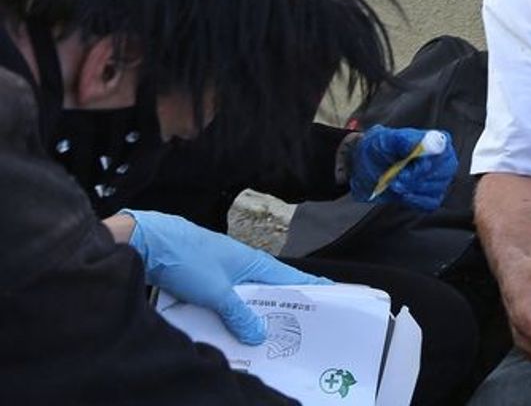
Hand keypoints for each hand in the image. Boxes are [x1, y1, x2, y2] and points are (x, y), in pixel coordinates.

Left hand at [122, 210, 329, 344]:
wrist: (151, 242)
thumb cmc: (187, 257)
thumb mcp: (217, 292)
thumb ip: (239, 314)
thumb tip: (258, 334)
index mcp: (254, 263)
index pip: (290, 278)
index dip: (310, 287)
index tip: (330, 295)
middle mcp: (243, 266)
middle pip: (269, 291)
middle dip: (282, 309)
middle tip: (299, 329)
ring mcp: (224, 272)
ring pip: (246, 298)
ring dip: (253, 315)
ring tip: (265, 337)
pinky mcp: (207, 279)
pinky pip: (228, 301)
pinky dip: (233, 315)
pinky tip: (231, 331)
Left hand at [349, 125, 458, 210]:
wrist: (369, 166)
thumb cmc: (379, 148)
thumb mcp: (384, 140)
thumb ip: (402, 140)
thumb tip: (421, 144)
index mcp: (436, 139)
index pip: (440, 153)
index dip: (423, 164)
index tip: (403, 171)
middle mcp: (444, 159)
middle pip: (440, 173)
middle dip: (414, 179)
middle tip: (394, 181)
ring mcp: (441, 178)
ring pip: (433, 189)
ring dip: (410, 189)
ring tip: (394, 184)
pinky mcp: (434, 195)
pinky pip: (429, 203)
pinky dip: (413, 201)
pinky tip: (402, 194)